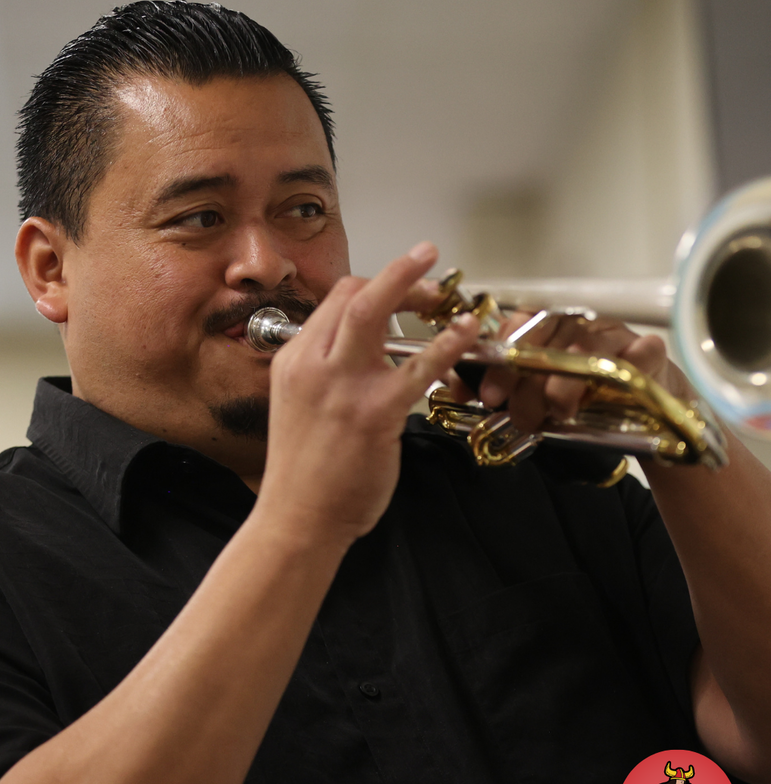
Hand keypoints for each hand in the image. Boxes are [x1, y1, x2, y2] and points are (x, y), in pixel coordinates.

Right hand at [256, 243, 479, 545]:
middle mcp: (313, 364)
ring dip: (413, 286)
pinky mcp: (373, 413)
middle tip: (426, 263)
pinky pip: (416, 367)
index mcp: (294, 361)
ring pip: (374, 311)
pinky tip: (465, 334)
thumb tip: (365, 359)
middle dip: (396, 273)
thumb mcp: (300, 409)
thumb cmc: (304, 474)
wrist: (297, 520)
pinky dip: (446, 345)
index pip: (335, 302)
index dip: (375, 286)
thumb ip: (327, 377)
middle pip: (353, 294)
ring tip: (446, 285)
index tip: (402, 292)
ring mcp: (342, 386)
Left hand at [447, 308, 694, 435]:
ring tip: (555, 411)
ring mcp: (615, 335)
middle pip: (548, 335)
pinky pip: (642, 351)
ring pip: (586, 346)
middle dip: (526, 377)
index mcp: (548, 330)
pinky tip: (609, 389)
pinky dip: (627, 366)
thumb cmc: (583, 399)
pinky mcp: (650, 351)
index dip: (500, 359)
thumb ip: (498, 390)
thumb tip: (450, 387)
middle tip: (516, 413)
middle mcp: (578, 325)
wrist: (643, 411)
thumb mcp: (534, 397)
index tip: (486, 394)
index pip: (519, 326)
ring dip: (567, 382)